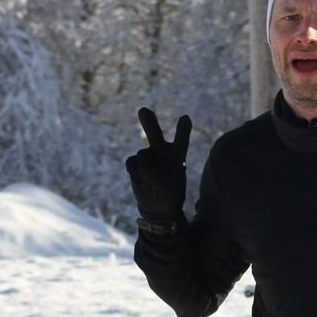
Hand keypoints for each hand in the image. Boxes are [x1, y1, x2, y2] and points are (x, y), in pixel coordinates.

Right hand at [125, 108, 191, 227]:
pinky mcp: (135, 162)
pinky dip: (135, 175)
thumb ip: (160, 181)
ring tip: (152, 183)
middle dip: (149, 122)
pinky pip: (131, 163)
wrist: (157, 206)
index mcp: (178, 157)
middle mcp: (162, 151)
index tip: (185, 118)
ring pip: (142, 155)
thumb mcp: (171, 194)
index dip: (182, 131)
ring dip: (145, 171)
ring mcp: (148, 155)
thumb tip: (144, 170)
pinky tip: (142, 181)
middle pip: (155, 133)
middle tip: (143, 110)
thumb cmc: (170, 197)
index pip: (181, 141)